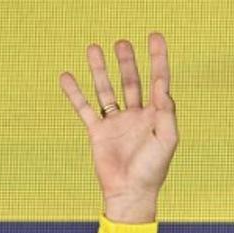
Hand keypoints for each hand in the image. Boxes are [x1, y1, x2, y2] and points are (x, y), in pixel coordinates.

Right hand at [59, 33, 176, 222]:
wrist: (129, 193)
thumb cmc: (152, 170)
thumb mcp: (167, 140)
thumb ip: (166, 112)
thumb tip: (162, 87)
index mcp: (156, 116)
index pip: (158, 81)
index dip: (158, 59)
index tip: (155, 37)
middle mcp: (136, 116)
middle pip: (131, 81)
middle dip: (128, 62)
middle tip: (122, 43)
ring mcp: (116, 123)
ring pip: (107, 90)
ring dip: (100, 70)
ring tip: (94, 48)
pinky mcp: (98, 132)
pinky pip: (84, 108)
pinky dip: (75, 93)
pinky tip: (67, 76)